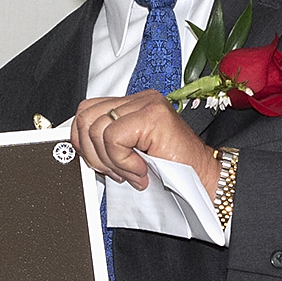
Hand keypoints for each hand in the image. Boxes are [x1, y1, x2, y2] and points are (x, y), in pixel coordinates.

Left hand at [72, 91, 216, 191]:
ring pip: (97, 129)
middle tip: (116, 171)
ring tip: (132, 172)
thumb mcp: (128, 157)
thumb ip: (106, 146)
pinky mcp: (153, 114)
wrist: (202, 180)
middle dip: (94, 154)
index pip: (86, 112)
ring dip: (111, 161)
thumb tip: (80, 148)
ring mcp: (146, 104)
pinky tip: (140, 170)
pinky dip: (122, 161)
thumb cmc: (170, 172)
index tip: (97, 163)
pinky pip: (114, 138)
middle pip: (86, 118)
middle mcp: (138, 100)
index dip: (82, 142)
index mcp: (130, 106)